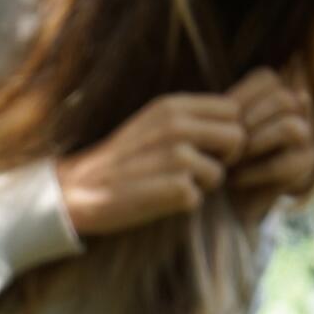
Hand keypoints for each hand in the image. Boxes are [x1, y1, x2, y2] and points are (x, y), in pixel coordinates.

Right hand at [56, 93, 245, 235]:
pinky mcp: (174, 189)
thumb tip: (231, 123)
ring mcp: (176, 158)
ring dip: (200, 187)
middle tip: (196, 173)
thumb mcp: (151, 125)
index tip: (207, 150)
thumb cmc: (118, 162)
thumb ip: (187, 120)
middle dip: (224, 159)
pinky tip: (156, 201)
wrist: (75, 189)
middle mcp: (177, 126)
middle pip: (238, 138)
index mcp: (172, 107)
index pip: (232, 111)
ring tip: (168, 186)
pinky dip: (181, 206)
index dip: (226, 133)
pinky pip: (197, 200)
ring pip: (219, 174)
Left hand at [226, 68, 313, 224]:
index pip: (266, 78)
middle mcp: (299, 108)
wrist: (226, 202)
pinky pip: (283, 164)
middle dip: (246, 124)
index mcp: (276, 89)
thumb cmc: (217, 157)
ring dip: (253, 146)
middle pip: (283, 99)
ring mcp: (308, 136)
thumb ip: (227, 109)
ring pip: (290, 128)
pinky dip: (253, 172)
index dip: (237, 100)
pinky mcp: (306, 165)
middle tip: (223, 146)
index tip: (216, 124)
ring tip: (231, 161)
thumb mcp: (217, 128)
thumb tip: (232, 102)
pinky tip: (234, 180)